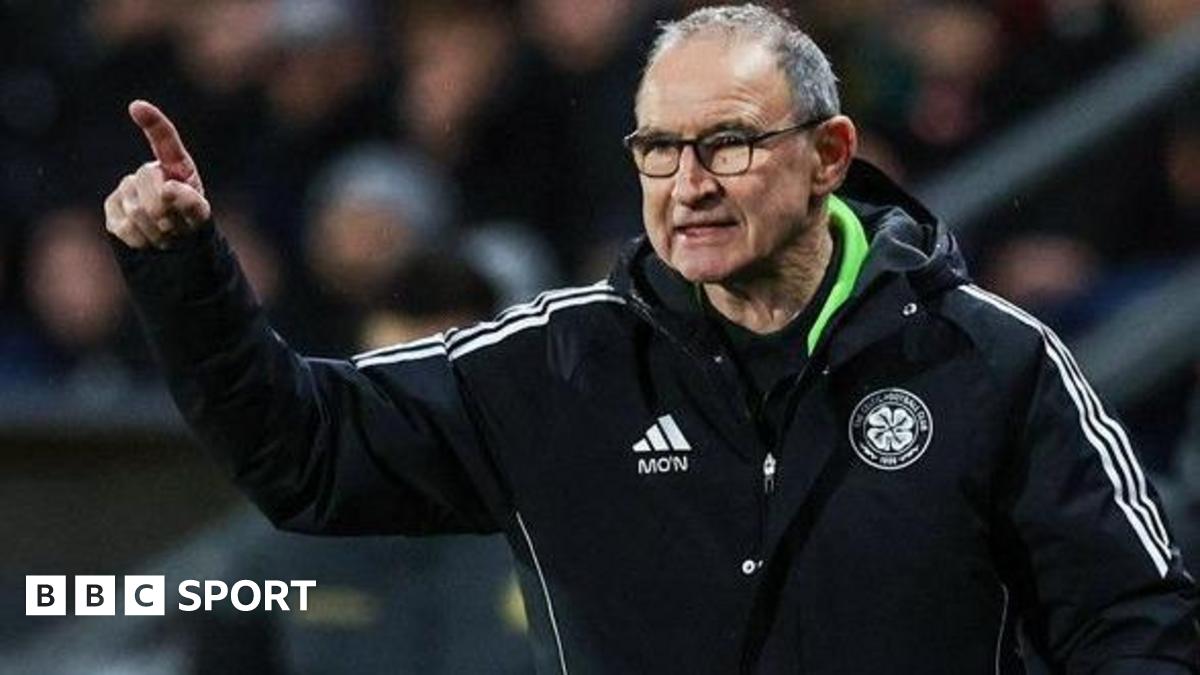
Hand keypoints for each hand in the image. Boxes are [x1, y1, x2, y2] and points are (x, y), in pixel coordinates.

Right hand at [104, 100, 211, 249]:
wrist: (173, 245)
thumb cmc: (189, 224)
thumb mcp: (200, 214)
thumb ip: (191, 202)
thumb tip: (167, 189)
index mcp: (176, 165)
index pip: (165, 139)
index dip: (152, 122)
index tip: (137, 107)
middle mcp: (148, 172)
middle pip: (148, 178)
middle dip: (166, 207)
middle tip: (176, 225)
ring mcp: (127, 188)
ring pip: (137, 208)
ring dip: (157, 229)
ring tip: (166, 234)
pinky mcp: (111, 207)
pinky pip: (123, 224)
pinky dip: (141, 239)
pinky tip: (148, 239)